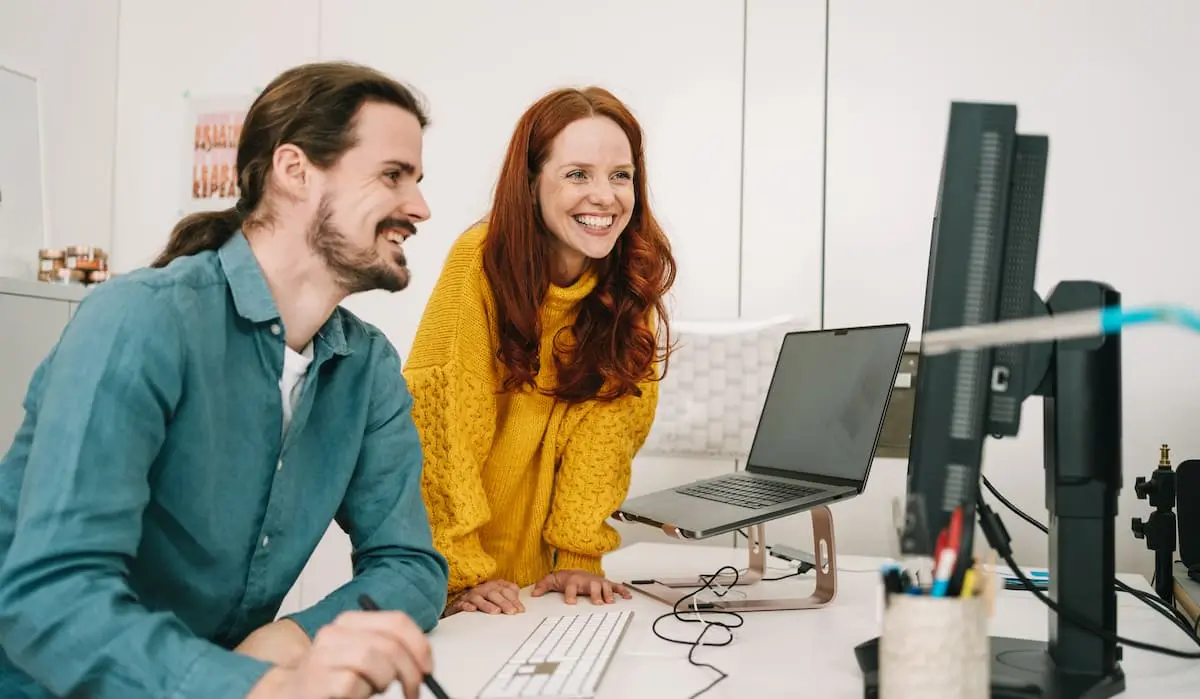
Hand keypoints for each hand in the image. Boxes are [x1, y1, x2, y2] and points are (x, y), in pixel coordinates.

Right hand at [245, 609, 431, 698]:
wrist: (293, 695)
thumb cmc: (334, 678)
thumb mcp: (364, 657)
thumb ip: (390, 650)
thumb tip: (424, 660)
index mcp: (351, 621)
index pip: (397, 622)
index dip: (419, 646)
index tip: (428, 668)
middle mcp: (335, 633)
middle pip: (390, 644)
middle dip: (410, 670)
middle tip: (415, 690)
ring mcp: (323, 655)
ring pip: (373, 660)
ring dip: (383, 681)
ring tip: (375, 689)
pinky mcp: (316, 679)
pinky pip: (353, 684)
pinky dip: (361, 693)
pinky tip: (353, 695)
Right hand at [448, 579, 524, 614]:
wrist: (460, 602)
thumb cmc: (482, 600)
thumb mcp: (497, 597)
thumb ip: (509, 598)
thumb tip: (521, 608)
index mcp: (494, 585)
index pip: (506, 590)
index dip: (514, 599)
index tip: (520, 610)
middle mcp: (483, 589)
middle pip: (494, 593)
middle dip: (504, 602)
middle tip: (512, 612)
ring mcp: (471, 595)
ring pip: (479, 598)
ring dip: (487, 604)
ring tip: (496, 611)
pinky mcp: (460, 603)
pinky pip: (463, 603)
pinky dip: (467, 606)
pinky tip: (472, 610)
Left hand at [531, 570, 632, 604]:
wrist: (575, 569)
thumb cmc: (566, 577)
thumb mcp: (552, 580)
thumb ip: (543, 586)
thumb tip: (534, 593)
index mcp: (573, 580)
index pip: (571, 587)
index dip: (570, 594)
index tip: (570, 602)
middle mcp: (586, 580)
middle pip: (592, 585)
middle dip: (595, 593)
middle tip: (597, 602)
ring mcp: (596, 581)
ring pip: (604, 586)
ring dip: (608, 593)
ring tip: (611, 601)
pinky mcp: (604, 583)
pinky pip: (615, 586)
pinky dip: (622, 590)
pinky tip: (627, 596)